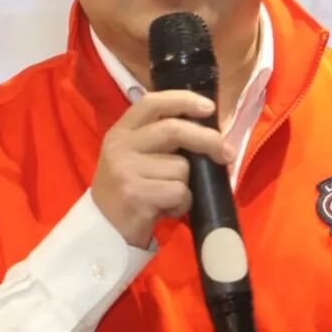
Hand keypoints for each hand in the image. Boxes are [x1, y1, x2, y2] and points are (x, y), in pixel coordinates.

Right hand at [91, 90, 234, 248]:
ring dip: (186, 185)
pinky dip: (182, 204)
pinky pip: (180, 192)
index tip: (209, 108)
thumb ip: (160, 140)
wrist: (104, 230)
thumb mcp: (134, 157)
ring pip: (181, 167)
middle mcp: (120, 146)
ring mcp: (126, 169)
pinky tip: (166, 209)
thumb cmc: (129, 191)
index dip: (183, 100)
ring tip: (169, 196)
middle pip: (173, 130)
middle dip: (207, 139)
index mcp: (121, 132)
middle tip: (226, 152)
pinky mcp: (136, 194)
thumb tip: (209, 131)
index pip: (152, 103)